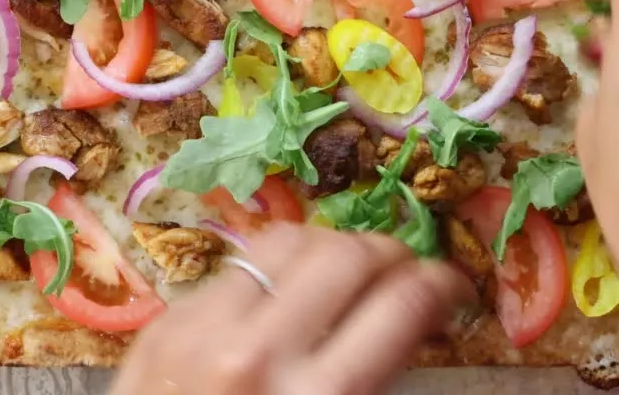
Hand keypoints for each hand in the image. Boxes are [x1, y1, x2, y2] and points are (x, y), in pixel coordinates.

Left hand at [111, 224, 467, 394]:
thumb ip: (368, 379)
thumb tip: (413, 318)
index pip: (403, 303)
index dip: (443, 283)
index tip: (450, 286)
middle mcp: (260, 351)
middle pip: (350, 254)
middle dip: (390, 254)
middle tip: (401, 273)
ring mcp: (204, 327)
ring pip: (289, 239)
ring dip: (331, 247)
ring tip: (344, 271)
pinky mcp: (167, 319)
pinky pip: (235, 264)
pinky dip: (273, 270)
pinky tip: (282, 292)